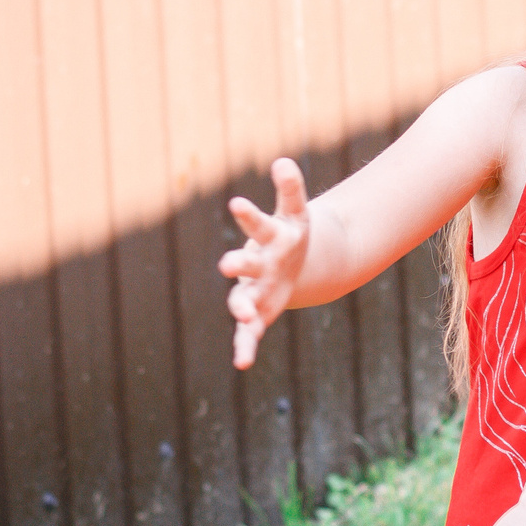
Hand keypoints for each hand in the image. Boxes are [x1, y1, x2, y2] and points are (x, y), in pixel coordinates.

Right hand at [221, 158, 312, 368]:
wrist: (292, 266)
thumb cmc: (292, 235)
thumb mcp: (298, 212)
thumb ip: (291, 189)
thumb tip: (283, 161)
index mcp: (267, 238)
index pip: (258, 222)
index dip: (248, 213)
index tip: (237, 202)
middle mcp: (255, 264)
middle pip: (244, 264)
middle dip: (236, 264)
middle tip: (227, 265)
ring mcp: (254, 289)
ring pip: (242, 300)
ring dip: (241, 307)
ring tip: (244, 315)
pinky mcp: (258, 312)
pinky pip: (249, 332)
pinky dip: (245, 346)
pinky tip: (242, 363)